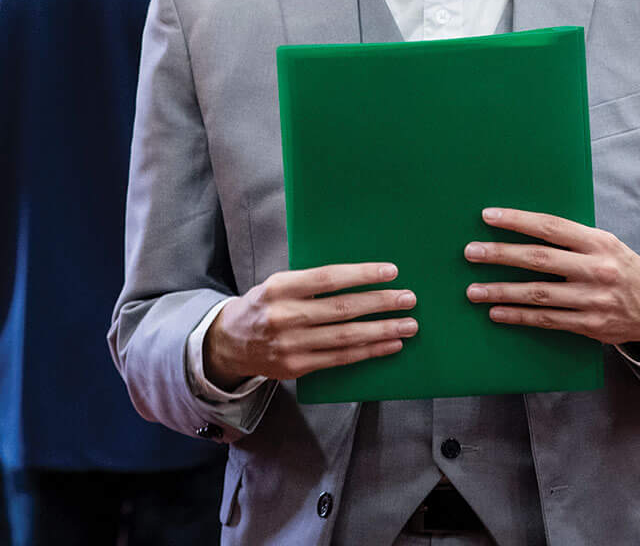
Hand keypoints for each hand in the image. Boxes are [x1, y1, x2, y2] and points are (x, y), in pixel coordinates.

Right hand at [204, 263, 414, 388]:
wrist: (230, 343)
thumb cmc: (264, 305)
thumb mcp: (278, 284)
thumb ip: (311, 282)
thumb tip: (361, 277)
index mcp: (280, 287)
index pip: (328, 278)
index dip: (361, 274)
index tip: (390, 271)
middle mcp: (284, 316)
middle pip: (342, 309)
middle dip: (381, 303)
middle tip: (408, 299)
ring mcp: (291, 345)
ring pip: (345, 337)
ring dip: (382, 330)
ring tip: (408, 325)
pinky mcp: (297, 367)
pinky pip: (340, 359)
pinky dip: (368, 351)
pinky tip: (389, 345)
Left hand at [463, 208, 639, 346]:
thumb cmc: (622, 268)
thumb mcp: (606, 244)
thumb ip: (572, 238)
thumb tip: (524, 226)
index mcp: (599, 242)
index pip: (552, 227)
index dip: (518, 220)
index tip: (488, 216)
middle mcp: (596, 269)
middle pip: (539, 259)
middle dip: (501, 255)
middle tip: (471, 253)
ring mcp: (592, 300)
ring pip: (539, 294)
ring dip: (502, 291)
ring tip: (473, 290)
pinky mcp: (589, 326)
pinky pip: (547, 320)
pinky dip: (519, 316)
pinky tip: (497, 312)